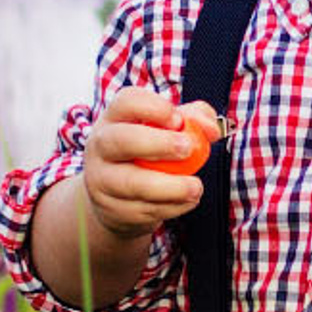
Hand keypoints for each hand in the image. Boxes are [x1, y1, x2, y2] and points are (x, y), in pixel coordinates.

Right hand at [80, 87, 226, 243]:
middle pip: (121, 140)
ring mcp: (102, 179)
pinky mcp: (111, 208)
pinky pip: (144, 209)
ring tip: (195, 187)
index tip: (178, 120)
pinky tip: (186, 201)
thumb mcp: (166, 129)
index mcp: (115, 117)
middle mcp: (101, 145)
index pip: (127, 101)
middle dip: (158, 144)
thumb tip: (210, 130)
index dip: (153, 107)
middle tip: (188, 148)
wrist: (116, 196)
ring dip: (171, 187)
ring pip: (133, 183)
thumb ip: (194, 119)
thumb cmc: (147, 153)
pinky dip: (171, 207)